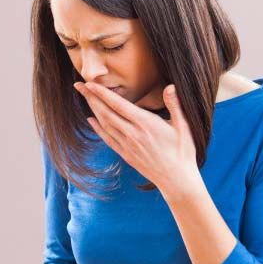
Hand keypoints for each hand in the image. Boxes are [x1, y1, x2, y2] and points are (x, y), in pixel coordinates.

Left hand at [74, 82, 197, 192]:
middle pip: (106, 113)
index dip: (103, 93)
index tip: (90, 83)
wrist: (177, 180)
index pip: (119, 105)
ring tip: (84, 97)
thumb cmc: (183, 152)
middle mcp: (133, 134)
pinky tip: (91, 120)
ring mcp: (127, 145)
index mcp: (146, 124)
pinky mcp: (126, 155)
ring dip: (93, 109)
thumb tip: (170, 86)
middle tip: (79, 85)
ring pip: (105, 124)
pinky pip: (108, 139)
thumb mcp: (183, 126)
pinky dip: (98, 128)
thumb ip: (175, 105)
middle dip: (92, 98)